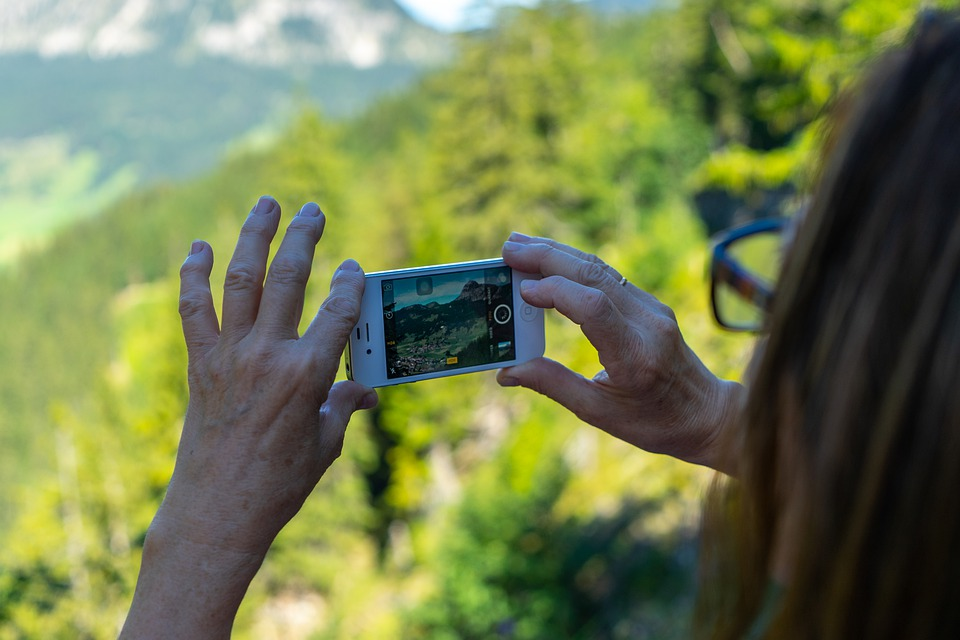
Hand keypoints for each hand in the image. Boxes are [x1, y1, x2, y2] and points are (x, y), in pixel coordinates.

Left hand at [122, 196, 376, 638]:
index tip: (355, 267)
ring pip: (241, 280)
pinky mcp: (200, 363)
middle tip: (313, 209)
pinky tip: (197, 248)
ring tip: (266, 205)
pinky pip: (193, 309)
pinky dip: (192, 276)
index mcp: (308, 374)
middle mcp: (268, 355)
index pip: (339, 312)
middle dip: (304, 237)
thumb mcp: (326, 444)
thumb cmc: (280, 483)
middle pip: (289, 279)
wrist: (218, 510)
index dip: (351, 284)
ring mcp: (230, 355)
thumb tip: (364, 393)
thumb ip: (343, 408)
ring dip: (253, 237)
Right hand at [499, 233, 742, 473]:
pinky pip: (609, 276)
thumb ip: (552, 385)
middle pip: (593, 275)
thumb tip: (507, 371)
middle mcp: (647, 323)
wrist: (707, 415)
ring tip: (520, 245)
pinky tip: (551, 260)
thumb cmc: (653, 422)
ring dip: (559, 253)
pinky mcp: (651, 304)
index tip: (522, 291)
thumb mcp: (598, 413)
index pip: (593, 307)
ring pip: (601, 268)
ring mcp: (652, 309)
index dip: (555, 292)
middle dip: (548, 257)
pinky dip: (575, 265)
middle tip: (508, 248)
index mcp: (634, 356)